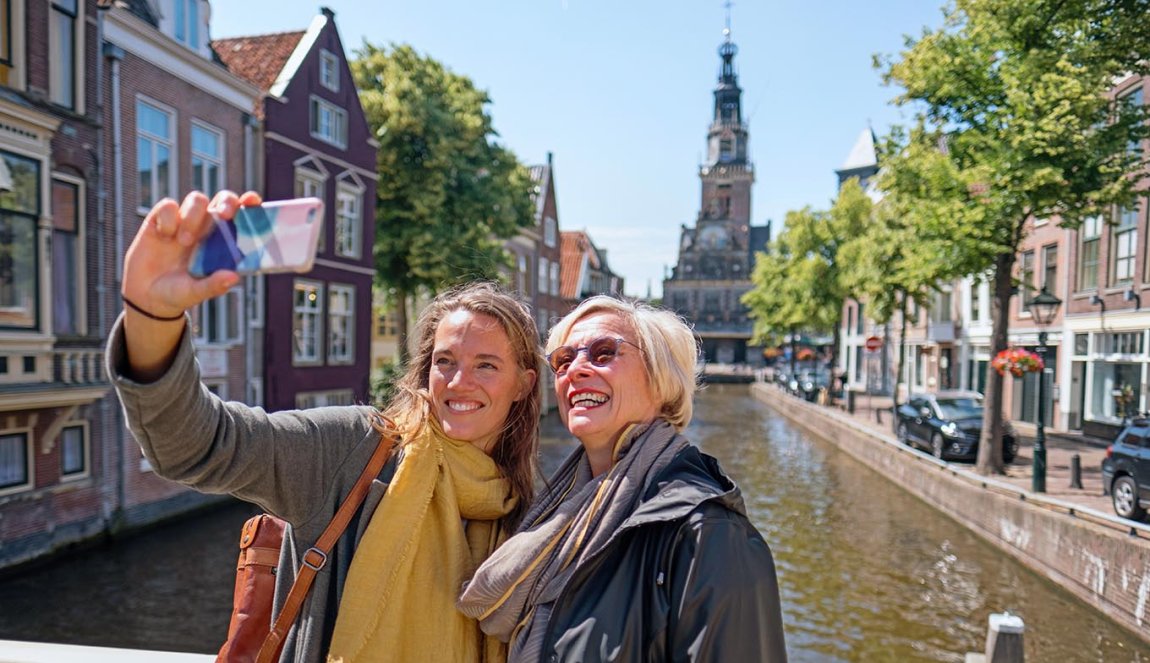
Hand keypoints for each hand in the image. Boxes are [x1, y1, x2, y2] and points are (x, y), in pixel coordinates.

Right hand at [122, 190, 262, 317]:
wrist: (146, 296)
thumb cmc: (178, 293)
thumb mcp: (196, 293)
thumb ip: (214, 285)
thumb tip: (234, 277)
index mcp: (223, 242)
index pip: (241, 217)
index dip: (249, 204)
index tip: (253, 200)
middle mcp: (207, 228)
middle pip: (223, 199)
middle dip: (227, 201)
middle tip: (223, 215)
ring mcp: (184, 221)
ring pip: (197, 199)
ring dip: (193, 217)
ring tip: (184, 242)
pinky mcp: (160, 220)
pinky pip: (168, 206)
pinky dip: (168, 218)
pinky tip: (164, 236)